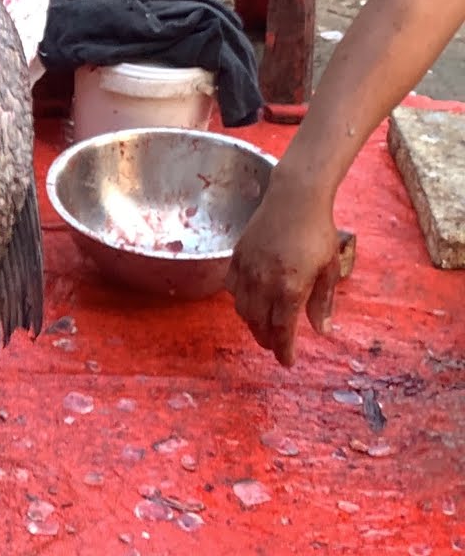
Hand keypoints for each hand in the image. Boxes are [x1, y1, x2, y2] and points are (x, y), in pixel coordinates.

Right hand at [225, 185, 341, 366]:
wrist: (295, 200)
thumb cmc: (318, 232)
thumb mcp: (329, 270)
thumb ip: (322, 302)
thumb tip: (322, 331)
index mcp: (290, 288)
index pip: (282, 330)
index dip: (284, 350)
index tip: (288, 362)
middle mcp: (265, 283)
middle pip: (259, 324)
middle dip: (268, 340)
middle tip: (277, 346)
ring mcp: (247, 270)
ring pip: (242, 310)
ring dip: (253, 324)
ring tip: (263, 327)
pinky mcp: (237, 258)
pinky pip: (232, 289)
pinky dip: (240, 301)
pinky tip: (250, 302)